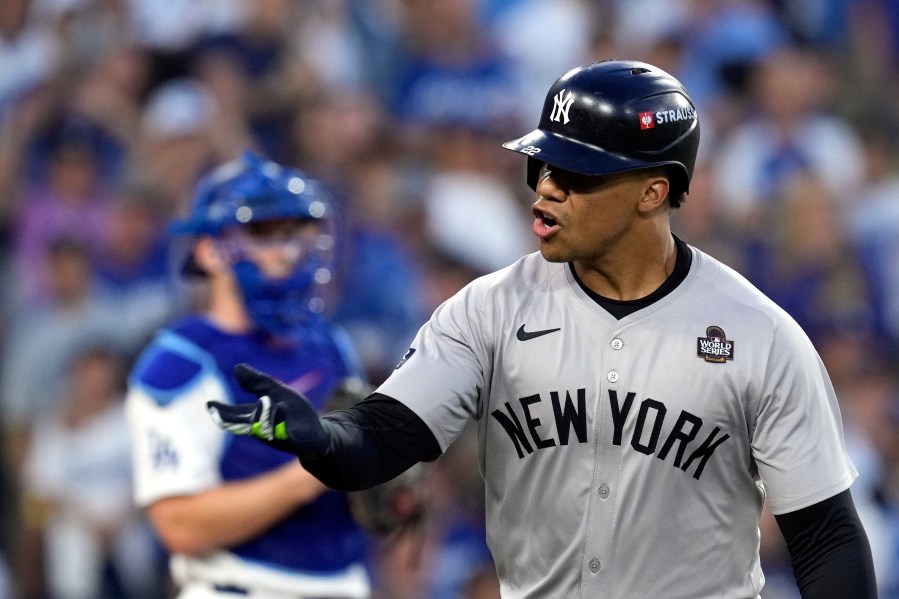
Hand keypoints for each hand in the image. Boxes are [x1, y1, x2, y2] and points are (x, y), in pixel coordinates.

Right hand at [206, 363, 330, 457]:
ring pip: (262, 427)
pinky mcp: (290, 440)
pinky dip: (280, 418)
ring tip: (264, 401)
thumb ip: (258, 382)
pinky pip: (282, 431)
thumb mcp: (277, 391)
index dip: (222, 410)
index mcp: (256, 416)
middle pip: (242, 424)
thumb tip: (237, 367)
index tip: (209, 404)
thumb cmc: (293, 412)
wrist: (317, 430)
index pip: (235, 413)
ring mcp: (275, 436)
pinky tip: (282, 405)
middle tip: (218, 411)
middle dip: (230, 419)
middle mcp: (261, 428)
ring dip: (261, 414)